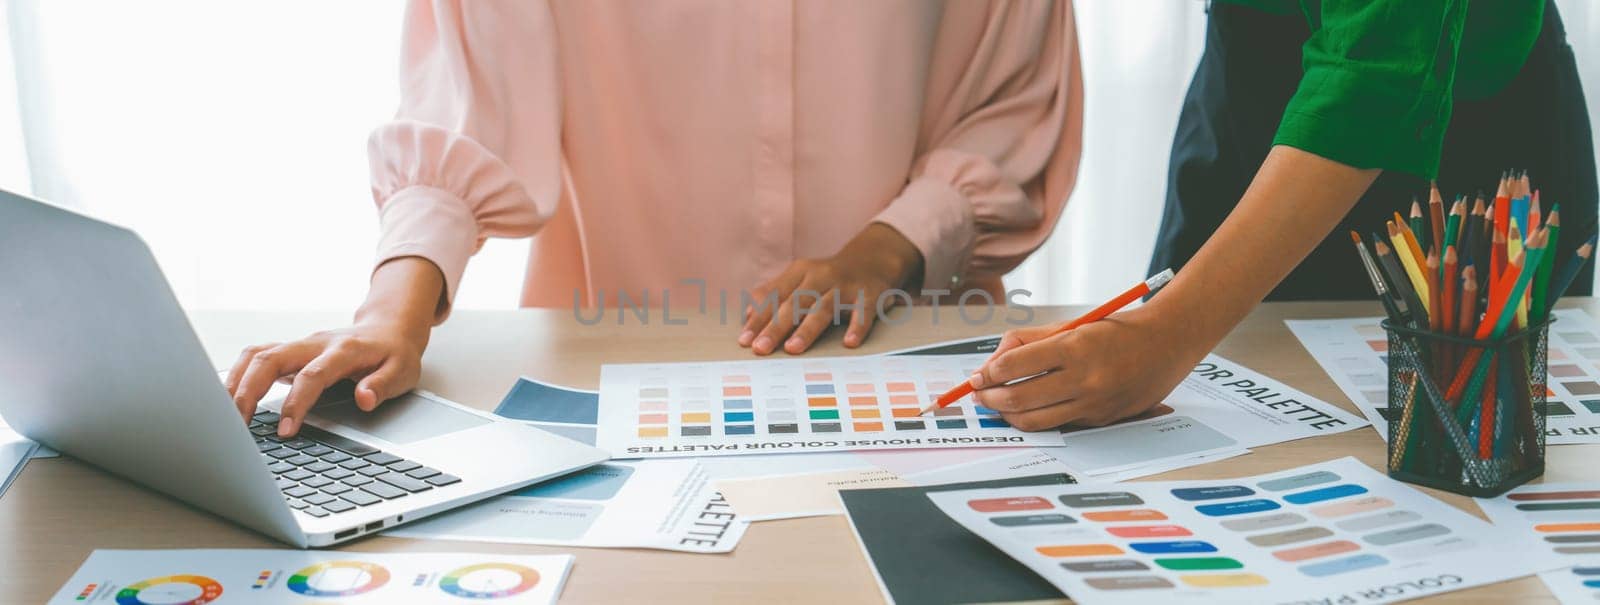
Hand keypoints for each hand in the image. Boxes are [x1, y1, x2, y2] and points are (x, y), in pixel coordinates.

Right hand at [226, 257, 442, 436]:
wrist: (389, 329)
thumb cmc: (394, 354)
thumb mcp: (402, 371)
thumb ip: (382, 385)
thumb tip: (364, 400)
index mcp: (344, 351)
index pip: (312, 375)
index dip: (296, 403)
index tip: (286, 430)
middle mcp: (316, 343)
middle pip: (272, 358)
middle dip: (249, 391)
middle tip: (238, 426)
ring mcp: (300, 345)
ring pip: (257, 354)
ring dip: (237, 382)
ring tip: (225, 415)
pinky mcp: (290, 350)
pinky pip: (256, 356)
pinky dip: (238, 375)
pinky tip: (228, 398)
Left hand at [739, 223, 922, 354]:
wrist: (872, 259)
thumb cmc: (828, 277)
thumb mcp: (799, 278)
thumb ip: (774, 294)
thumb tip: (748, 314)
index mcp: (799, 272)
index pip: (774, 296)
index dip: (758, 318)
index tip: (744, 340)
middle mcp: (820, 277)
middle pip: (795, 303)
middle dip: (776, 326)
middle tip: (760, 348)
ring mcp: (845, 286)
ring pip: (823, 308)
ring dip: (807, 329)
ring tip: (792, 349)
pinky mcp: (869, 295)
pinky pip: (863, 313)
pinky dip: (857, 327)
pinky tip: (849, 343)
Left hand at [968, 305, 1206, 430]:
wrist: (1166, 345)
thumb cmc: (1114, 331)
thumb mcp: (1071, 325)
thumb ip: (1029, 341)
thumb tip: (993, 362)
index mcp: (1074, 348)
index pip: (1015, 366)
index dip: (987, 373)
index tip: (976, 376)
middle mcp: (1083, 379)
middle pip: (1019, 399)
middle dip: (989, 398)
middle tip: (977, 394)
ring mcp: (1093, 404)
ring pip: (1034, 420)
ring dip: (1007, 415)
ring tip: (995, 404)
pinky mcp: (1100, 420)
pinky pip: (1057, 424)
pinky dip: (1035, 418)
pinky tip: (1025, 408)